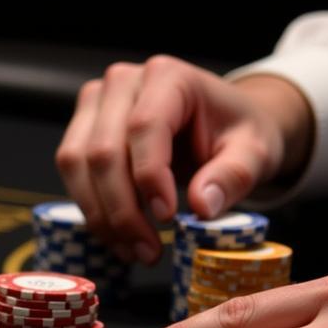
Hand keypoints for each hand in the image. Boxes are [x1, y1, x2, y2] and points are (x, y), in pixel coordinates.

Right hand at [54, 55, 312, 263]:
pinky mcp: (81, 128)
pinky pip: (73, 174)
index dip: (149, 176)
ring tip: (133, 250)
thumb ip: (233, 176)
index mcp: (168, 76)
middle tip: (148, 251)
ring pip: (77, 164)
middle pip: (103, 150)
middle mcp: (122, 82)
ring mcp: (96, 104)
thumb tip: (201, 206)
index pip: (145, 126)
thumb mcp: (254, 152)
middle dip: (122, 210)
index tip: (167, 218)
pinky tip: (119, 236)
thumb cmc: (235, 132)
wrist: (220, 123)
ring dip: (100, 216)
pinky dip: (92, 210)